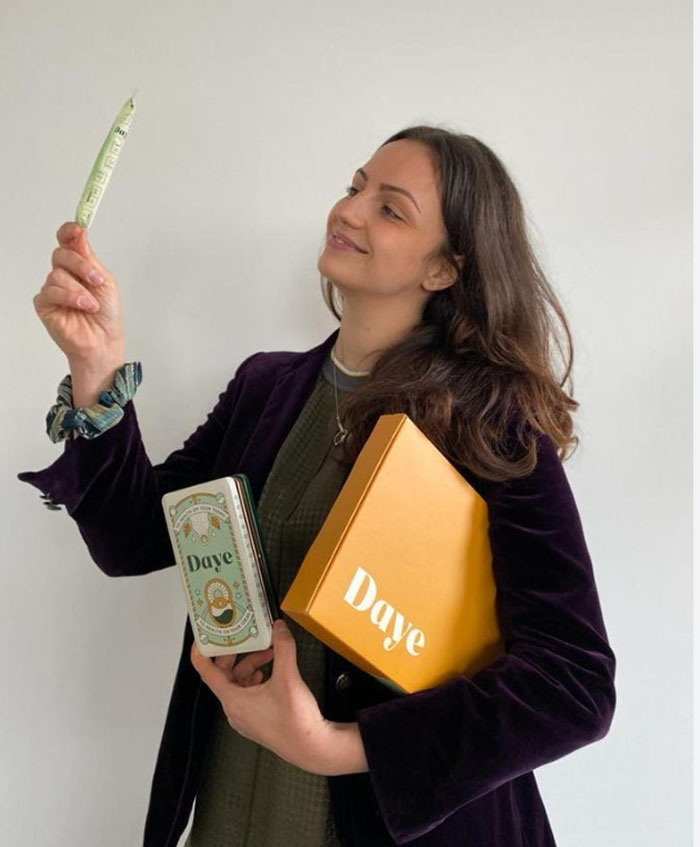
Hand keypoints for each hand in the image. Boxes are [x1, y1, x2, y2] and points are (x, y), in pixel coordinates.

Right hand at [32, 221, 124, 363]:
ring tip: (92, 304)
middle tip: (96, 280)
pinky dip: (70, 298)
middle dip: (80, 265)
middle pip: (60, 255)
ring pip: (57, 274)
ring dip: (79, 289)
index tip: (77, 229)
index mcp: (79, 267)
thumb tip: (80, 234)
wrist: (104, 341)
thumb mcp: (104, 281)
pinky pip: (51, 292)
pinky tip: (83, 307)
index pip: (67, 242)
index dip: (69, 232)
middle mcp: (64, 275)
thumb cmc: (106, 315)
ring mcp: (53, 289)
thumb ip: (89, 258)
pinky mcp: (45, 304)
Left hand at [190, 619, 334, 775]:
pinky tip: (270, 672)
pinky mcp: (258, 720)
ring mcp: (246, 717)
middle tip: (243, 638)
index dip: (202, 651)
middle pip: (223, 675)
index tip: (203, 637)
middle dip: (235, 653)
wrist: (312, 748)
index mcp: (233, 700)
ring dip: (249, 665)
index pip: (206, 671)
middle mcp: (235, 710)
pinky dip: (255, 678)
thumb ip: (283, 647)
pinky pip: (248, 693)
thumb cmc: (296, 723)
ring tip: (267, 653)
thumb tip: (279, 629)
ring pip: (237, 684)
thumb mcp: (288, 676)